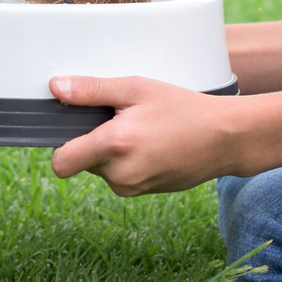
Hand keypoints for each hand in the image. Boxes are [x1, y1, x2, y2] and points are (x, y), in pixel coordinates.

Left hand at [48, 76, 241, 195]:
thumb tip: (56, 87)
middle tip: (123, 119)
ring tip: (143, 130)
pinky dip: (128, 162)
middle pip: (82, 161)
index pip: (61, 162)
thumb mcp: (136, 89)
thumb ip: (92, 90)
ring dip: (112, 152)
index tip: (76, 126)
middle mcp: (119, 174)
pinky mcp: (144, 193)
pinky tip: (153, 144)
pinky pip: (121, 177)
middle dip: (94, 141)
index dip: (62, 144)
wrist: (225, 139)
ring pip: (102, 170)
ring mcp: (133, 188)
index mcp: (113, 146)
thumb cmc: (183, 109)